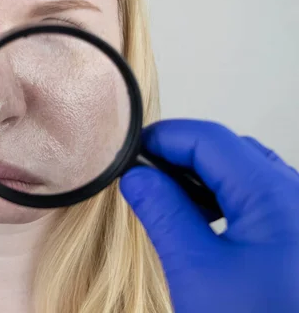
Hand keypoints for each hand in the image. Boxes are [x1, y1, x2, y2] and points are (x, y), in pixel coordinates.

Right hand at [120, 119, 298, 312]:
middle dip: (180, 154)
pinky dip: (221, 196)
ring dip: (200, 175)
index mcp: (274, 195)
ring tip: (164, 195)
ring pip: (244, 171)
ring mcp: (298, 215)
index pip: (209, 139)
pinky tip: (198, 218)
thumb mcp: (196, 270)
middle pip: (229, 149)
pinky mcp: (295, 235)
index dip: (163, 138)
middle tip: (141, 175)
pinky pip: (256, 197)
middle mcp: (295, 195)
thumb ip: (162, 212)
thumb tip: (134, 176)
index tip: (127, 153)